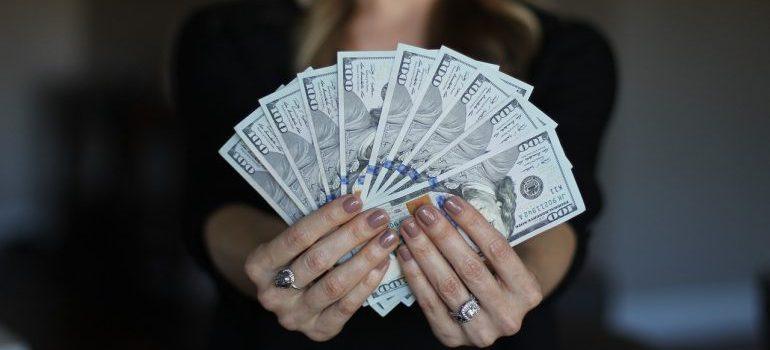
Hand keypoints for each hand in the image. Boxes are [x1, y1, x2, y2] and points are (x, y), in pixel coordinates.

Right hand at [244, 194, 397, 340]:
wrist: (287, 293)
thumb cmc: (295, 257)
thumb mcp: (293, 241)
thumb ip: (316, 228)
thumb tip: (356, 206)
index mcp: (258, 265)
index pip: (297, 236)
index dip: (328, 217)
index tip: (355, 201)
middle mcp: (272, 294)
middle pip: (317, 260)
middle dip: (352, 235)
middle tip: (378, 218)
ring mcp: (294, 315)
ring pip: (334, 285)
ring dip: (366, 258)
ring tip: (386, 238)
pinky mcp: (318, 330)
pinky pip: (346, 307)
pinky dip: (367, 283)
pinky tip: (382, 263)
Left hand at [396, 196, 542, 346]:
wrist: (493, 318)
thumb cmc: (498, 280)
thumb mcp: (505, 264)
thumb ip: (484, 243)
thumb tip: (448, 207)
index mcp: (527, 291)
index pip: (498, 250)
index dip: (472, 223)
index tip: (449, 202)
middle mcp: (507, 315)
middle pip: (470, 268)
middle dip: (442, 235)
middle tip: (423, 212)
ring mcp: (480, 330)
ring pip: (447, 285)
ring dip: (424, 252)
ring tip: (410, 229)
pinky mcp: (452, 337)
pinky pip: (429, 303)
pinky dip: (415, 275)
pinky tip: (405, 253)